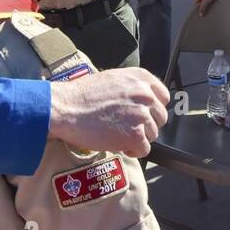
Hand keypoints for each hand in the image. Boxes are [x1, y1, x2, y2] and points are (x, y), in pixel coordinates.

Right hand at [47, 67, 169, 158]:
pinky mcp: (135, 134)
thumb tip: (145, 101)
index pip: (163, 96)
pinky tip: (117, 144)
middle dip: (145, 125)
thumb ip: (133, 87)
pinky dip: (132, 151)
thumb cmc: (83, 96)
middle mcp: (145, 94)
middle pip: (160, 118)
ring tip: (117, 134)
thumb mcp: (113, 79)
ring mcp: (142, 114)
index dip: (152, 109)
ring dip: (138, 138)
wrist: (66, 108)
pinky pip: (144, 149)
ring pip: (153, 134)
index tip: (142, 115)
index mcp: (141, 78)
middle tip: (125, 127)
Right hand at [195, 0, 225, 15]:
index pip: (196, 4)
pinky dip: (213, 3)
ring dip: (209, 6)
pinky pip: (212, 0)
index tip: (200, 15)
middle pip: (201, 3)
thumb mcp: (206, 0)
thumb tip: (200, 15)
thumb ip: (203, 7)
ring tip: (212, 12)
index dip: (197, 9)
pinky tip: (216, 7)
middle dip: (203, 8)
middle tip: (206, 14)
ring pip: (207, 2)